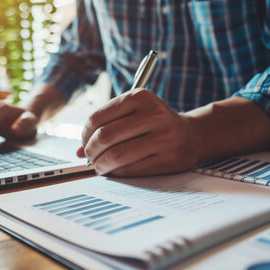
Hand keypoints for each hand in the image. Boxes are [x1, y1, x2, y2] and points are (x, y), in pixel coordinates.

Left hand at [79, 89, 201, 176]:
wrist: (191, 135)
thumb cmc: (154, 123)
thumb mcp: (134, 112)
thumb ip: (107, 125)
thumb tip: (78, 150)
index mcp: (140, 96)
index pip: (98, 118)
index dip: (84, 134)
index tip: (84, 142)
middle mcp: (154, 114)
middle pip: (106, 137)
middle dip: (91, 151)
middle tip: (89, 157)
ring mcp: (164, 136)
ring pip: (117, 155)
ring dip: (101, 165)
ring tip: (100, 166)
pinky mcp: (169, 158)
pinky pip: (132, 169)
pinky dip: (117, 172)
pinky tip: (116, 170)